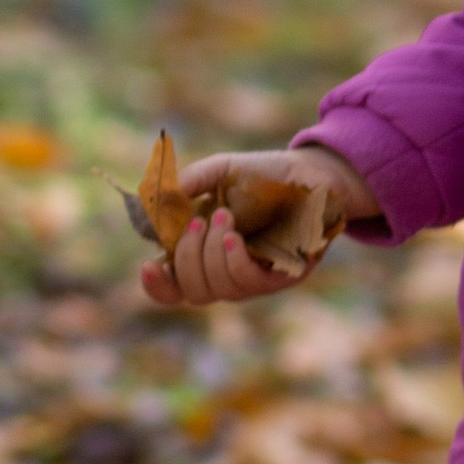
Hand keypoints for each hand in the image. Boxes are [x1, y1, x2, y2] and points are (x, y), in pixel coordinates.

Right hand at [139, 143, 374, 309]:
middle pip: (191, 292)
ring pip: (217, 289)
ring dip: (211, 253)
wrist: (313, 174)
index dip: (157, 285)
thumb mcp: (223, 170)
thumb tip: (161, 198)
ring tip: (224, 215)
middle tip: (199, 220)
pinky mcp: (281, 278)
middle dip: (187, 258)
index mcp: (204, 254)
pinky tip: (234, 238)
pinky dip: (234, 261)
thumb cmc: (265, 175)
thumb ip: (192, 181)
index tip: (149, 264)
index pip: (173, 288)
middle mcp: (226, 274)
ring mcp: (253, 279)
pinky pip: (248, 283)